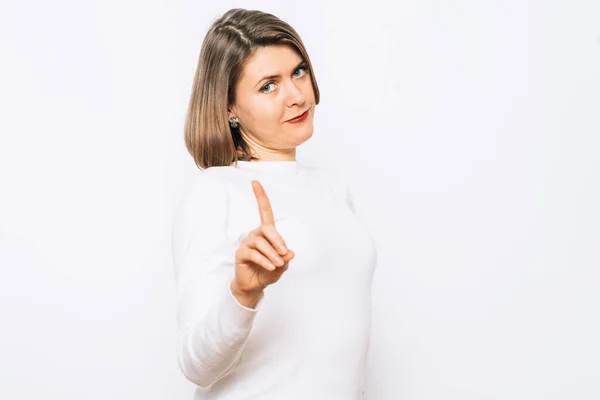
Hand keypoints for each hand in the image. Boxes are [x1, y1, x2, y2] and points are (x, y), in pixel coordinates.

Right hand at [232, 180, 294, 297]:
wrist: (254, 286)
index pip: (264, 211)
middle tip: (284, 251)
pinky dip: (264, 260)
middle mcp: (255, 234)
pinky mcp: (241, 253)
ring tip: (278, 265)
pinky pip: (254, 254)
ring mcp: (247, 243)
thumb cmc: (268, 272)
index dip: (260, 196)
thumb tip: (290, 252)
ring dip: (272, 254)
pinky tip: (271, 267)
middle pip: (266, 228)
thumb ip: (286, 258)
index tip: (255, 182)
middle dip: (277, 239)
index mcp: (265, 232)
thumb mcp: (282, 265)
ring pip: (261, 243)